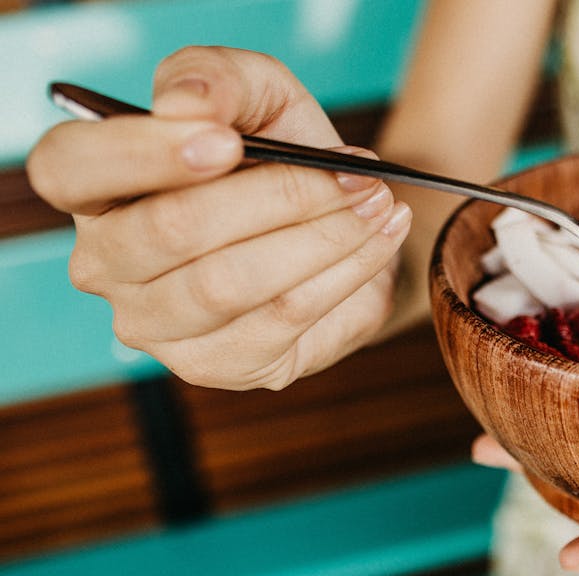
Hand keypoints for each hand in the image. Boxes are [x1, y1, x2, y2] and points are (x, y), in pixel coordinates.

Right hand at [27, 46, 411, 389]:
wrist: (345, 219)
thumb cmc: (282, 154)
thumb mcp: (259, 94)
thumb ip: (218, 78)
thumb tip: (186, 105)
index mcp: (92, 185)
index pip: (70, 168)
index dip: (144, 153)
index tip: (228, 141)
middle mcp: (105, 263)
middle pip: (173, 230)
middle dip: (281, 195)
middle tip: (357, 174)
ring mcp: (155, 324)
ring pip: (232, 282)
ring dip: (324, 236)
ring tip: (377, 203)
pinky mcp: (217, 364)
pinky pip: (283, 319)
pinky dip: (345, 272)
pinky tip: (378, 240)